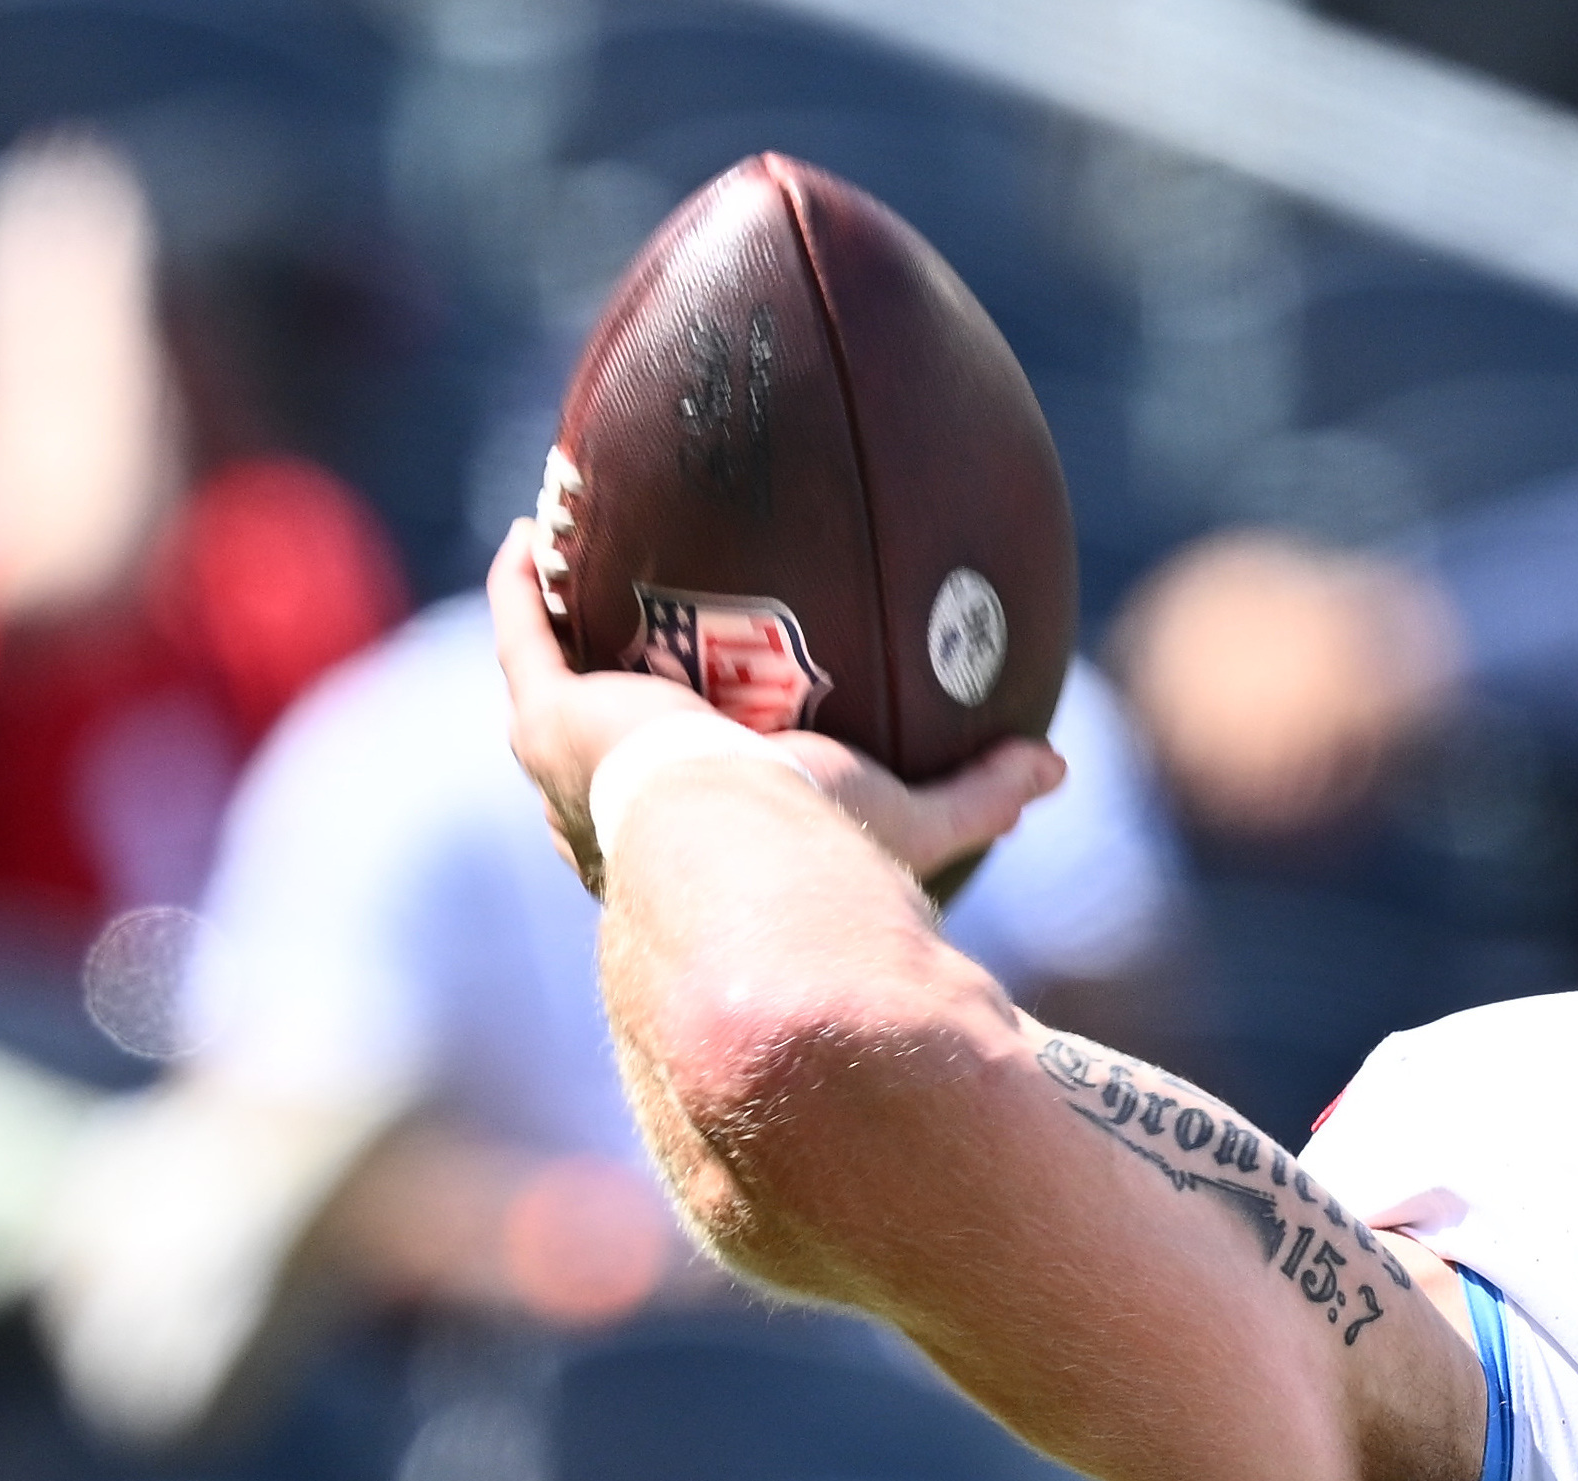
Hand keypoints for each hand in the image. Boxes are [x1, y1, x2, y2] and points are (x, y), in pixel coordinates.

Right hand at [486, 523, 1061, 893]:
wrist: (741, 851)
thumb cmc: (824, 851)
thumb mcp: (913, 817)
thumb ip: (981, 796)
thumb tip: (1055, 766)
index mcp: (685, 852)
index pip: (676, 808)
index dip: (681, 762)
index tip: (703, 713)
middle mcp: (609, 815)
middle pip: (598, 748)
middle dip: (605, 690)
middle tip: (629, 628)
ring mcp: (566, 764)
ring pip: (545, 678)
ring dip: (550, 620)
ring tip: (562, 561)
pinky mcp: (547, 713)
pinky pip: (521, 631)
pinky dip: (522, 583)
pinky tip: (535, 531)